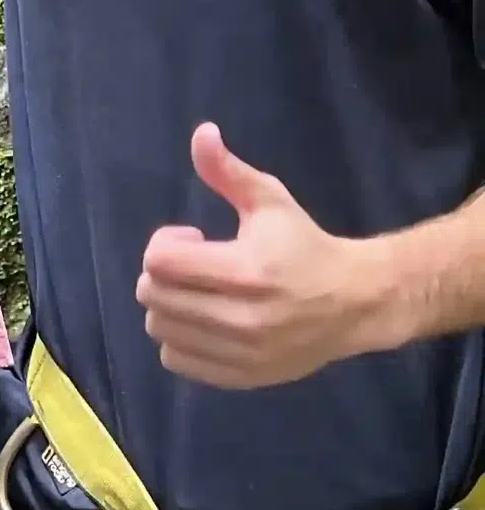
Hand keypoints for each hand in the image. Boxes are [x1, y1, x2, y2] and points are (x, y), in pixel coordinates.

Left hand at [136, 123, 393, 388]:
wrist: (357, 302)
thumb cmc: (306, 247)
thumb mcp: (270, 202)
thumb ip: (229, 172)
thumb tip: (201, 133)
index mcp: (246, 271)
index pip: (159, 262)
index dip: (166, 243)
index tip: (193, 239)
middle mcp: (241, 318)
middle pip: (152, 295)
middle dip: (164, 273)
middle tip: (196, 265)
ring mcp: (241, 353)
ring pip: (159, 329)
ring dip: (169, 307)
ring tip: (201, 293)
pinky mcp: (242, 376)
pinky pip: (176, 360)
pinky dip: (180, 339)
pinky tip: (205, 321)